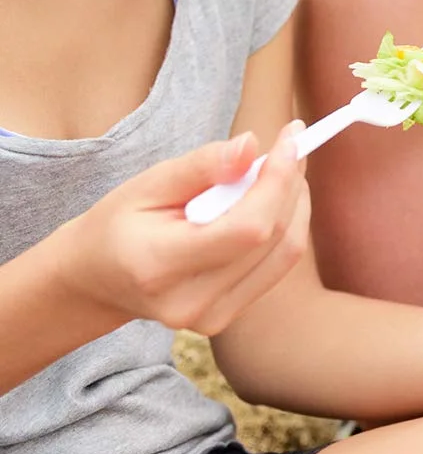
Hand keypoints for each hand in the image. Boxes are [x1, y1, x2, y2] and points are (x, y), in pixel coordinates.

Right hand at [53, 121, 309, 335]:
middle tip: (290, 142)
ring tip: (282, 165)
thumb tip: (251, 145)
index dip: (278, 180)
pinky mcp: (228, 316)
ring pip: (285, 252)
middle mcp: (192, 302)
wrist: (96, 278)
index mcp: (161, 267)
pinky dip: (286, 224)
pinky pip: (278, 265)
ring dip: (295, 201)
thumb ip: (202, 165)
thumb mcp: (149, 183)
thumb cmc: (120, 223)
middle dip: (290, 181)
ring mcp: (213, 317)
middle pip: (273, 237)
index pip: (248, 228)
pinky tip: (273, 197)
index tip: (290, 136)